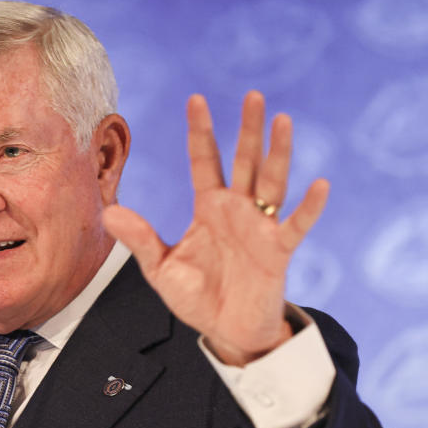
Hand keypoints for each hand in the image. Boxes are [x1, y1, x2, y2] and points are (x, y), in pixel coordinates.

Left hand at [103, 91, 328, 365]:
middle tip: (252, 95)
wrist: (226, 331)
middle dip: (247, 129)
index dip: (200, 131)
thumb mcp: (160, 268)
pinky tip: (320, 184)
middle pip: (244, 161)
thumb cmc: (196, 297)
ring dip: (278, 153)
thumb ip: (140, 239)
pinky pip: (295, 225)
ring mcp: (260, 228)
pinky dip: (309, 207)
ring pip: (272, 182)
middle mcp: (237, 210)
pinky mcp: (278, 252)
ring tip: (282, 121)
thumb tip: (107, 212)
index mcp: (209, 208)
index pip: (205, 161)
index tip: (196, 98)